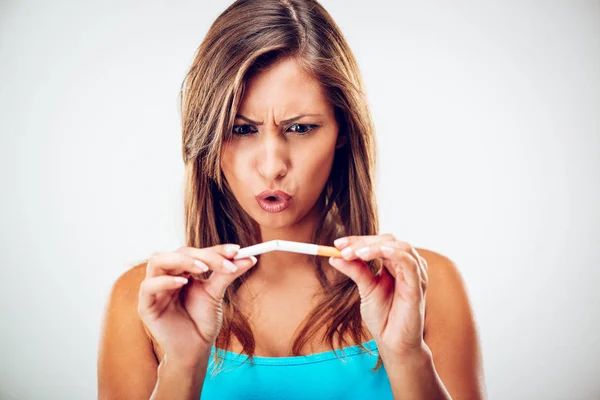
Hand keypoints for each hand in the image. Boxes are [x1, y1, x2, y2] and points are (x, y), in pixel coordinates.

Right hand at [137, 244, 256, 368]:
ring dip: (182, 261)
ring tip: (203, 268)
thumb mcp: (216, 294)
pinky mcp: (146, 305)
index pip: (197, 252)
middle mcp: (166, 275)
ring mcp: (155, 289)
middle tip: (224, 262)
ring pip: (157, 261)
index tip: (237, 250)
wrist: (194, 350)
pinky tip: (183, 283)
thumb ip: (228, 274)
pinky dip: (165, 281)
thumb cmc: (203, 321)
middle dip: (203, 255)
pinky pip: (148, 286)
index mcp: (182, 270)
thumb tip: (250, 258)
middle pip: (178, 252)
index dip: (216, 249)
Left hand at [329, 234, 428, 356]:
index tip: (337, 243)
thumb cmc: (382, 317)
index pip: (378, 242)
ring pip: (399, 246)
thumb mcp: (365, 290)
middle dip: (363, 241)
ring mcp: (415, 274)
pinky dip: (394, 253)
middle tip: (342, 248)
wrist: (393, 343)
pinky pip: (409, 262)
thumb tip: (334, 256)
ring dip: (375, 246)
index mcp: (394, 264)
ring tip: (356, 254)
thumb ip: (355, 271)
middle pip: (388, 240)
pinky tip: (379, 252)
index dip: (357, 240)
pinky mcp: (417, 285)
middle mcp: (406, 266)